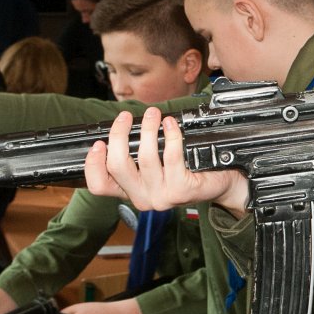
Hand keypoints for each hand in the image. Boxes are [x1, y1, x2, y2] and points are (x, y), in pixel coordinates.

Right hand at [83, 108, 245, 210]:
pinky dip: (170, 135)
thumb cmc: (186, 172)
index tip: (98, 142)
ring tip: (153, 114)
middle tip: (125, 117)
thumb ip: (136, 156)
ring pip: (144, 157)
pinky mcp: (181, 189)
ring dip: (148, 129)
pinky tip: (171, 124)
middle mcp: (143, 199)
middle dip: (119, 135)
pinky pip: (171, 156)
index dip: (93, 164)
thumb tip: (121, 129)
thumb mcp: (155, 167)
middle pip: (117, 166)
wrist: (220, 184)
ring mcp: (162, 197)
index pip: (100, 186)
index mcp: (132, 193)